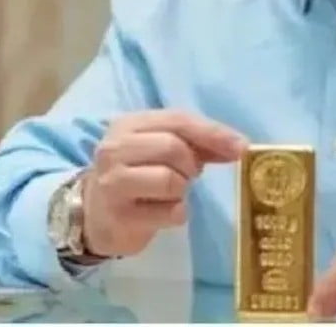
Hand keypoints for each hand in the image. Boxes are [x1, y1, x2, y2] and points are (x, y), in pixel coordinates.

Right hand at [82, 109, 247, 257]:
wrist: (92, 214)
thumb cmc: (135, 176)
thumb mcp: (159, 150)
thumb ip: (196, 143)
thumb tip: (238, 147)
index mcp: (128, 125)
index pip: (177, 119)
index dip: (213, 133)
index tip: (242, 148)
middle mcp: (115, 149)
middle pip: (173, 147)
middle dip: (191, 165)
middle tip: (188, 176)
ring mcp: (113, 183)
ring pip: (170, 180)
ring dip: (182, 190)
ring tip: (172, 193)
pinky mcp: (120, 216)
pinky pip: (170, 212)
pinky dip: (178, 213)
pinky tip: (163, 212)